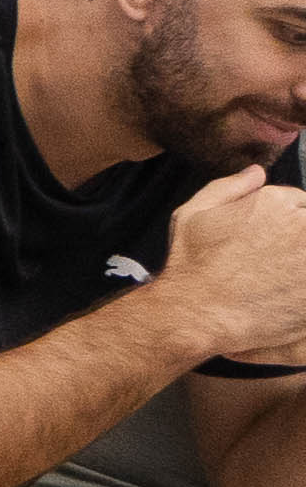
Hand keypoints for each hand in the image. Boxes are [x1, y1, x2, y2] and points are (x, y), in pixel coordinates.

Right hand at [159, 168, 305, 364]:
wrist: (200, 315)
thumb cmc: (192, 265)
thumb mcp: (193, 214)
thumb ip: (229, 187)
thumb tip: (258, 171)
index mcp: (274, 202)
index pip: (301, 202)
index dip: (287, 220)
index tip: (270, 241)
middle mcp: (302, 225)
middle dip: (297, 238)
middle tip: (278, 261)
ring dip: (301, 261)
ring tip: (281, 277)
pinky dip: (303, 287)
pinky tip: (289, 293)